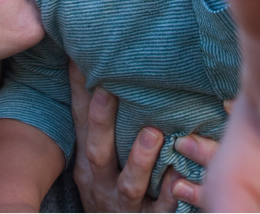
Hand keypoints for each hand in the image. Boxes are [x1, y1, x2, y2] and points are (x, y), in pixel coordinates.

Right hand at [69, 61, 196, 211]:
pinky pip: (160, 209)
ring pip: (129, 184)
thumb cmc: (108, 187)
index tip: (81, 61)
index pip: (81, 123)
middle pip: (97, 152)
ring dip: (139, 159)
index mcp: (88, 161)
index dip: (80, 94)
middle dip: (101, 122)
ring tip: (153, 134)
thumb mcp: (97, 157)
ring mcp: (124, 203)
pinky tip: (179, 175)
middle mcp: (101, 181)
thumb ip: (98, 121)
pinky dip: (169, 194)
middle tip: (108, 91)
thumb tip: (89, 63)